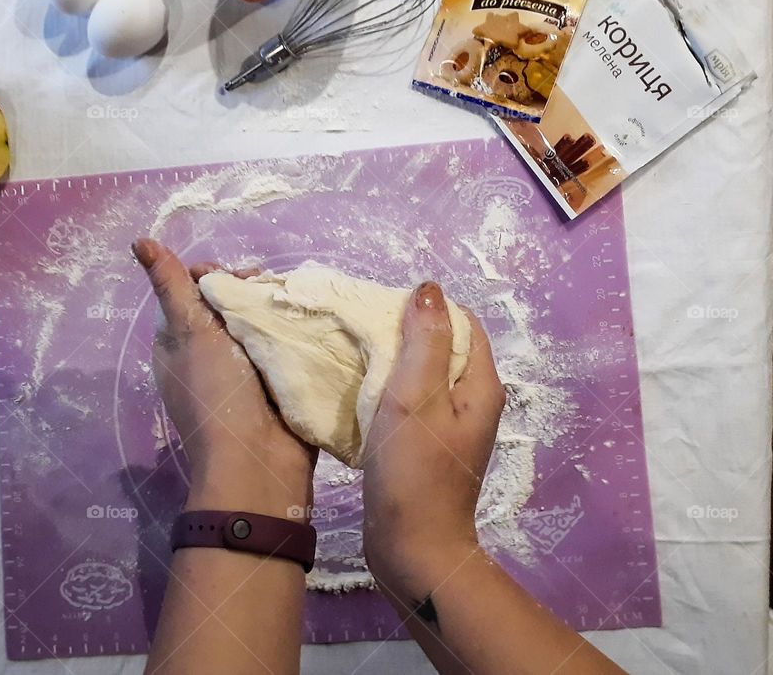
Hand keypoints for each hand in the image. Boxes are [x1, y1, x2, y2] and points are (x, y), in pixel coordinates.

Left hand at [133, 238, 316, 520]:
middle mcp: (209, 352)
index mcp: (178, 341)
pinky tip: (310, 321)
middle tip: (270, 293)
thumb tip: (139, 240)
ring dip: (277, 310)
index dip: (215, 275)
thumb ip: (172, 286)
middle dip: (252, 290)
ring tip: (295, 304)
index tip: (236, 278)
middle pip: (231, 301)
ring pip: (260, 320)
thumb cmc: (217, 394)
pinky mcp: (276, 381)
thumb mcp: (189, 333)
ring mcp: (244, 369)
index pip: (194, 288)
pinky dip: (296, 332)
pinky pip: (285, 343)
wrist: (260, 461)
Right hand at [362, 281, 504, 600]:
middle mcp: (473, 399)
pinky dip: (389, 389)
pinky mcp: (429, 444)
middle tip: (361, 329)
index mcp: (480, 383)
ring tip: (355, 356)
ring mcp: (452, 424)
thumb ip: (425, 341)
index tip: (381, 307)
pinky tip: (361, 392)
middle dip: (405, 330)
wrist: (412, 548)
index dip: (425, 307)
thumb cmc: (415, 470)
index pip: (461, 321)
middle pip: (443, 345)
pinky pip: (412, 400)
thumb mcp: (416, 396)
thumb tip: (429, 289)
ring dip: (393, 360)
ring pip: (424, 373)